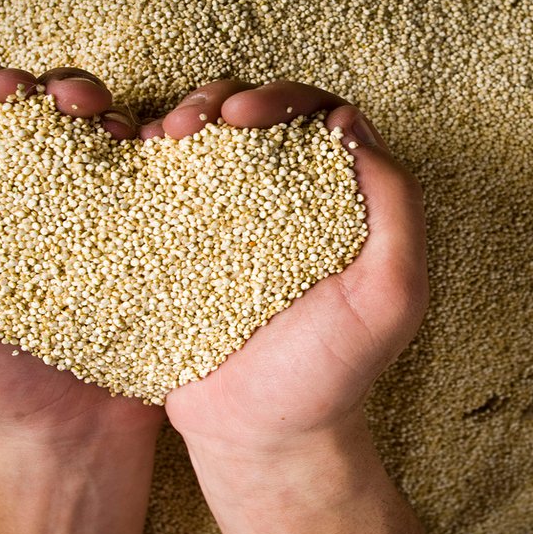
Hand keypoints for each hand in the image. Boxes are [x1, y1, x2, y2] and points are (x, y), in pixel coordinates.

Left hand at [0, 67, 160, 533]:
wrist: (70, 440)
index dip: (2, 91)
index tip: (17, 96)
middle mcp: (56, 193)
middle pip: (65, 110)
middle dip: (72, 89)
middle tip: (84, 107)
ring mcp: (116, 213)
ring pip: (128, 131)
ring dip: (132, 112)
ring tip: (138, 132)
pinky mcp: (167, 237)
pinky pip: (178, 178)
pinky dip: (183, 150)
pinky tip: (182, 152)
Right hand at [150, 80, 437, 533]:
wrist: (258, 435)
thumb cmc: (330, 372)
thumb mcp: (390, 295)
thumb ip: (397, 210)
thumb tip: (350, 125)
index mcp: (339, 200)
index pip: (316, 116)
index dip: (282, 98)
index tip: (246, 116)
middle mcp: (284, 198)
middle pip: (253, 114)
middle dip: (221, 98)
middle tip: (196, 122)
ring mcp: (226, 218)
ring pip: (204, 139)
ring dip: (181, 117)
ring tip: (162, 136)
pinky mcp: (179, 244)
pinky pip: (161, 184)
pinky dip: (145, 158)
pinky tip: (135, 159)